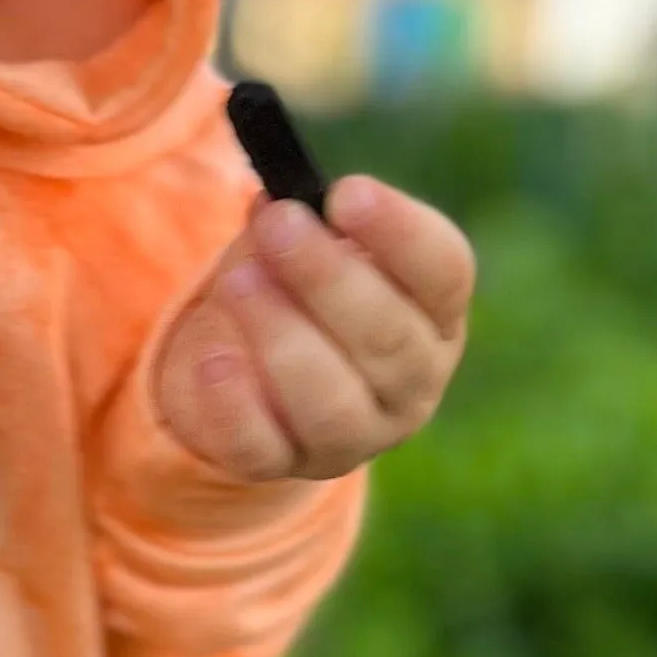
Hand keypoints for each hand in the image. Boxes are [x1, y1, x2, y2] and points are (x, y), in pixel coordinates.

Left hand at [153, 176, 473, 483]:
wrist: (235, 364)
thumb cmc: (286, 287)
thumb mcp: (298, 241)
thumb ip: (296, 220)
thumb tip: (275, 205)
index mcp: (433, 312)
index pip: (444, 272)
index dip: (400, 232)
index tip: (347, 192)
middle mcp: (410, 382)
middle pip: (389, 337)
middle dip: (326, 275)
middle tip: (277, 224)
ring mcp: (353, 435)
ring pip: (332, 402)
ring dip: (283, 336)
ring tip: (237, 283)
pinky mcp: (282, 464)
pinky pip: (261, 445)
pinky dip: (234, 401)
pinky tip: (212, 358)